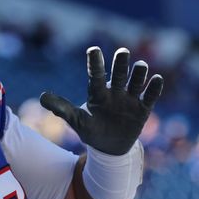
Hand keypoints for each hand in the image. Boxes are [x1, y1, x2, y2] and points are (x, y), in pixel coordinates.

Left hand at [39, 47, 162, 155]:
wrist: (109, 148)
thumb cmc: (91, 130)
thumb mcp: (76, 121)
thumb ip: (61, 108)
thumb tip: (41, 97)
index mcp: (98, 93)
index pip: (96, 75)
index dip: (95, 63)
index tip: (93, 49)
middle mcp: (114, 92)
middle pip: (118, 75)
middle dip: (120, 64)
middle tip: (122, 52)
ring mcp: (129, 100)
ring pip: (135, 83)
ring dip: (138, 75)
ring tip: (140, 66)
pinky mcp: (142, 110)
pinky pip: (149, 97)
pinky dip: (153, 89)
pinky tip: (156, 80)